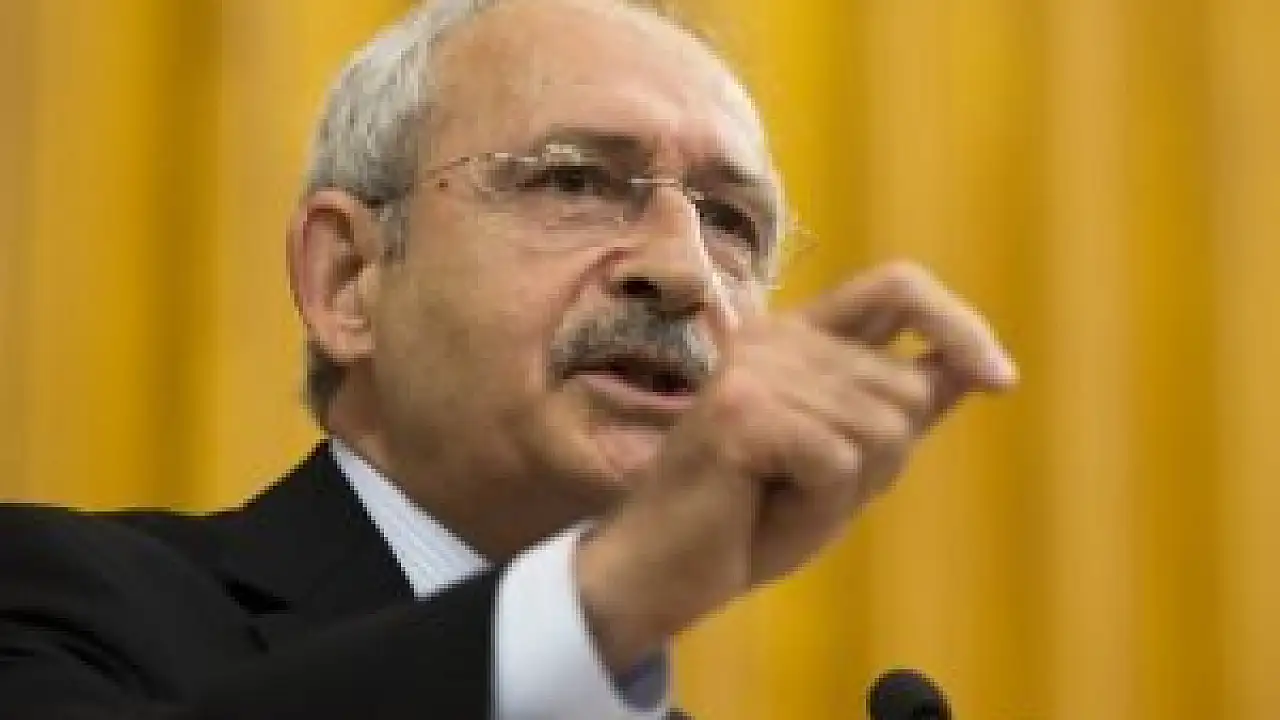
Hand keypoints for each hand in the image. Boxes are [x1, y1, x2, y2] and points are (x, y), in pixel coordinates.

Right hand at [575, 261, 1018, 670]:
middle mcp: (776, 337)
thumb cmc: (748, 520)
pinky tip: (761, 506)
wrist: (661, 572)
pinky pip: (838, 462)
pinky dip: (816, 505)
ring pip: (879, 431)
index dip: (957, 324)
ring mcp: (755, 368)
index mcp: (797, 337)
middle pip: (903, 389)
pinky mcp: (741, 411)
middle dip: (880, 460)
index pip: (897, 288)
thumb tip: (978, 366)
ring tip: (777, 496)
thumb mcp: (846, 462)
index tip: (1000, 380)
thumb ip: (900, 408)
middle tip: (806, 487)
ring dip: (844, 490)